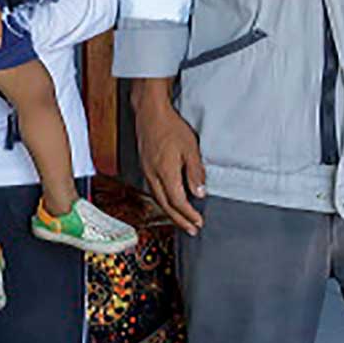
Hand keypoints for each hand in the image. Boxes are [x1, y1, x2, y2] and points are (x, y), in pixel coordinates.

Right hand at [133, 81, 206, 234]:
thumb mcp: (190, 149)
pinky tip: (169, 201)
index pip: (178, 201)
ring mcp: (146, 171)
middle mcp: (153, 175)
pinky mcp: (145, 166)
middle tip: (191, 230)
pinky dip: (163, 201)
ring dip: (170, 212)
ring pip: (158, 199)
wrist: (150, 112)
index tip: (199, 222)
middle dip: (179, 220)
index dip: (189, 214)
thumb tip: (199, 193)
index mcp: (165, 173)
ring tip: (181, 220)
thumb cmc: (170, 127)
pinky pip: (153, 190)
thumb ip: (195, 173)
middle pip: (165, 205)